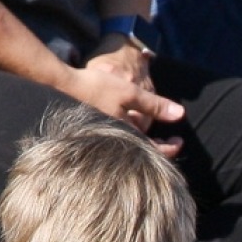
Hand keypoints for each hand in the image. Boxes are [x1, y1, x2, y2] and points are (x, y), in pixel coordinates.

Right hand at [68, 40, 184, 148]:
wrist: (61, 86)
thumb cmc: (95, 88)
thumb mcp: (130, 93)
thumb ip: (155, 105)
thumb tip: (180, 115)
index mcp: (126, 137)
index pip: (155, 152)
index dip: (171, 147)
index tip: (180, 140)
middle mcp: (115, 145)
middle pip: (143, 155)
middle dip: (160, 148)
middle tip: (172, 139)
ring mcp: (103, 143)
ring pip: (131, 150)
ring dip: (145, 144)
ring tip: (155, 135)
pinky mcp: (94, 138)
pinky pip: (118, 144)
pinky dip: (130, 140)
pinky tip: (131, 129)